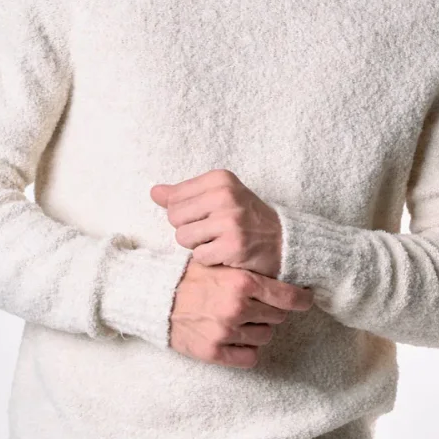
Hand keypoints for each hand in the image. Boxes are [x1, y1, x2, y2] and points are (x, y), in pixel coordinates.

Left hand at [150, 168, 281, 277]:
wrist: (284, 242)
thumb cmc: (246, 218)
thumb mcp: (220, 196)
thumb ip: (185, 194)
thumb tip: (153, 192)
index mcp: (220, 179)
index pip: (173, 198)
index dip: (186, 213)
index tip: (208, 215)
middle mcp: (225, 195)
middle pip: (174, 218)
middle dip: (189, 229)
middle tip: (212, 231)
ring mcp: (230, 221)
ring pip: (183, 238)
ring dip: (197, 246)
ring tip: (218, 242)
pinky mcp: (233, 246)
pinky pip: (199, 256)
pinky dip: (209, 260)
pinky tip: (225, 254)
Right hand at [168, 257, 313, 368]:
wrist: (153, 296)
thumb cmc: (186, 277)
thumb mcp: (218, 263)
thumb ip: (247, 271)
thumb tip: (280, 274)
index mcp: (241, 282)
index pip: (288, 296)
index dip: (301, 299)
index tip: (305, 300)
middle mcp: (237, 307)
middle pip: (277, 316)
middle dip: (270, 311)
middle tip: (256, 306)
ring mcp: (226, 331)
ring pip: (265, 337)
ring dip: (257, 330)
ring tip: (240, 321)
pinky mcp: (214, 351)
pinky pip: (249, 358)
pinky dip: (246, 351)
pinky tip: (235, 340)